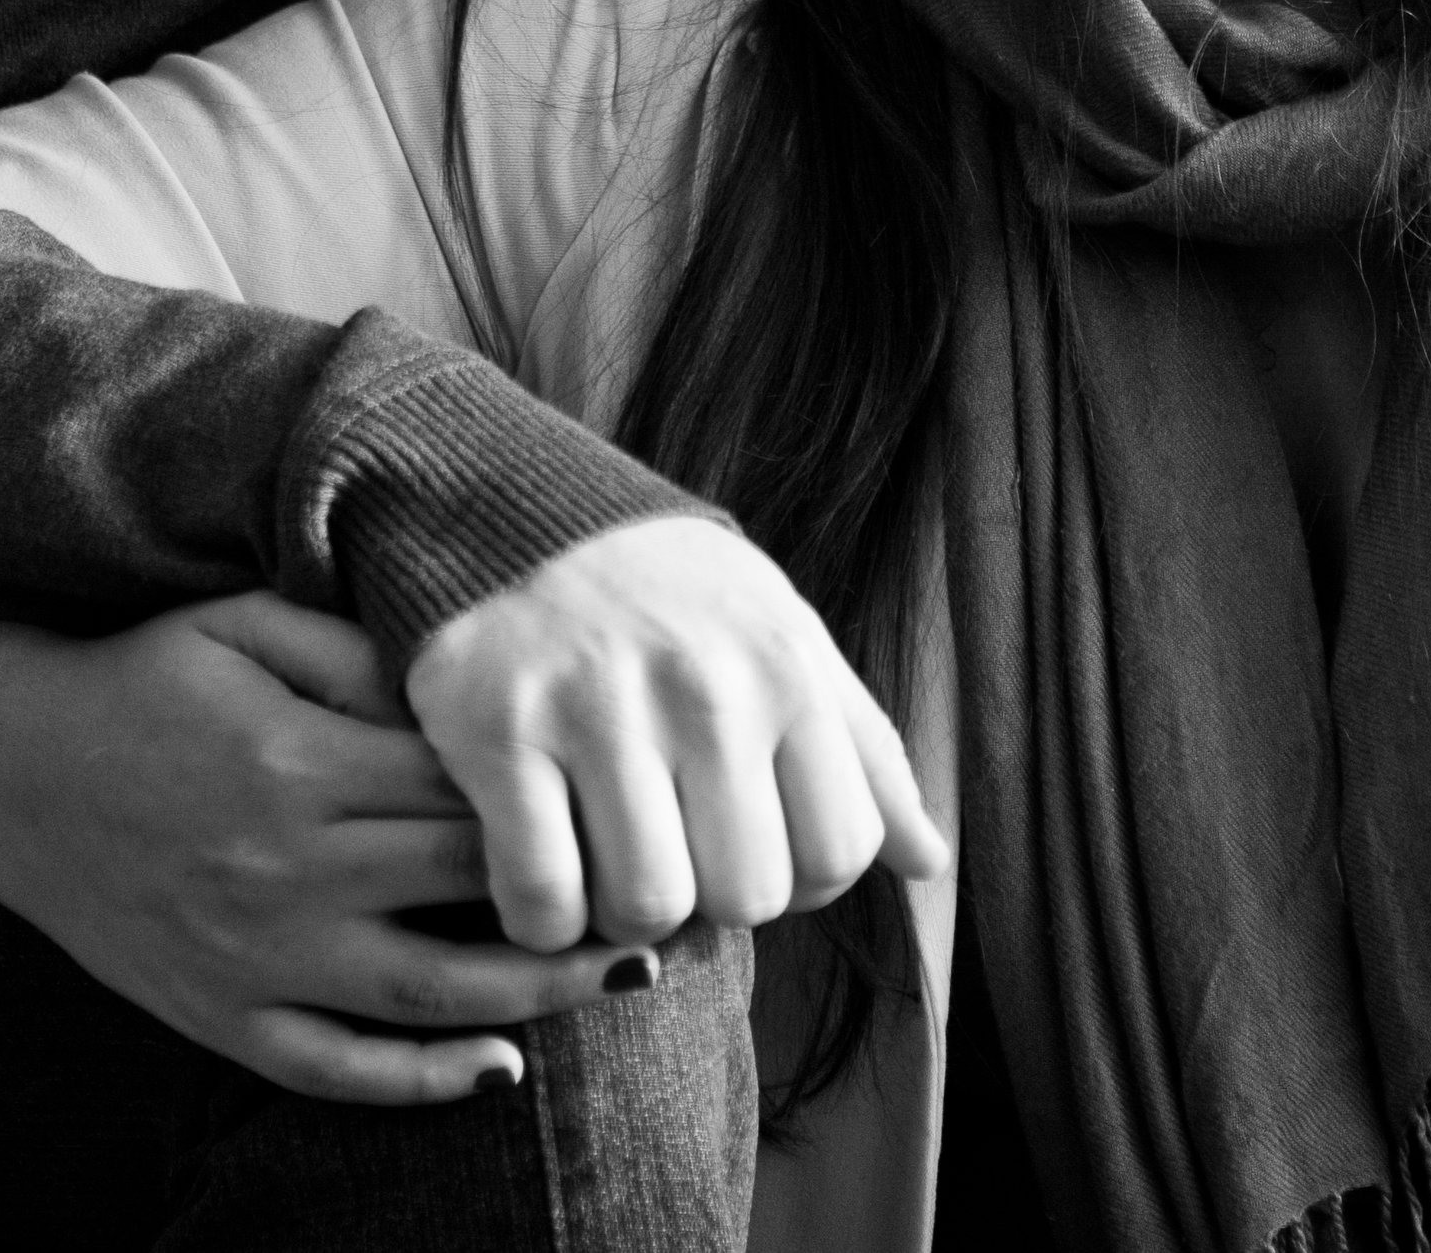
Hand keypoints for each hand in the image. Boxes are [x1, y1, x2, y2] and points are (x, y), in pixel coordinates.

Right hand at [0, 596, 650, 1102]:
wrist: (12, 772)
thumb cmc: (147, 679)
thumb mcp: (242, 624)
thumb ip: (357, 647)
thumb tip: (471, 673)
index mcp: (304, 763)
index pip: (473, 785)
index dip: (571, 788)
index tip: (656, 785)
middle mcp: (290, 869)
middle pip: (471, 889)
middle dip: (590, 890)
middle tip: (691, 885)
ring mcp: (257, 956)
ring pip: (426, 996)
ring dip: (539, 995)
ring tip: (633, 978)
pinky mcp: (222, 1017)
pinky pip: (334, 1068)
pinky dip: (419, 1081)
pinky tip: (498, 1070)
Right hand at [404, 513, 949, 955]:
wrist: (518, 515)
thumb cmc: (674, 600)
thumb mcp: (785, 642)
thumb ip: (863, 754)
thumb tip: (931, 864)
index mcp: (787, 663)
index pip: (837, 855)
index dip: (796, 878)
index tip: (749, 839)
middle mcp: (704, 683)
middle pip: (744, 897)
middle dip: (710, 898)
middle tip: (673, 842)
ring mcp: (597, 707)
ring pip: (646, 910)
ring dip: (622, 912)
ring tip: (608, 850)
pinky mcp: (499, 732)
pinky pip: (541, 899)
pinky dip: (543, 915)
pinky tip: (543, 859)